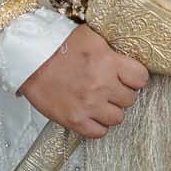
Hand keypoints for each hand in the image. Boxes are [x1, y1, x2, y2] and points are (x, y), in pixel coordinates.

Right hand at [19, 25, 148, 136]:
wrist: (30, 59)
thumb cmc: (58, 45)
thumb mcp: (92, 38)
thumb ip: (112, 51)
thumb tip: (127, 59)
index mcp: (109, 62)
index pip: (141, 78)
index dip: (135, 77)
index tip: (129, 77)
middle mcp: (102, 86)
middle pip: (130, 99)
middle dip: (122, 93)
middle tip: (110, 87)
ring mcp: (88, 105)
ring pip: (118, 118)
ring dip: (111, 110)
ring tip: (100, 101)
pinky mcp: (74, 120)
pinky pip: (99, 132)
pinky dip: (98, 125)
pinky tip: (92, 114)